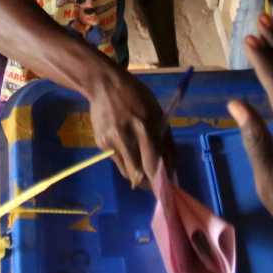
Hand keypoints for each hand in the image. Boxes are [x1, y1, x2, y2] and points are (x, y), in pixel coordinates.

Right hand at [86, 66, 165, 187]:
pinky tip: (127, 148)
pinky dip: (126, 161)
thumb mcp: (157, 113)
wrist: (104, 85)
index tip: (166, 187)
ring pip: (127, 172)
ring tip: (143, 169)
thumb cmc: (137, 97)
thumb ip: (165, 141)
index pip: (153, 164)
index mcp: (144, 127)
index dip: (160, 181)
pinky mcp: (101, 143)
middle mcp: (126, 137)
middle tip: (155, 184)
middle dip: (148, 184)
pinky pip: (117, 160)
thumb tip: (171, 168)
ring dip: (137, 175)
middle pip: (138, 175)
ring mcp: (111, 142)